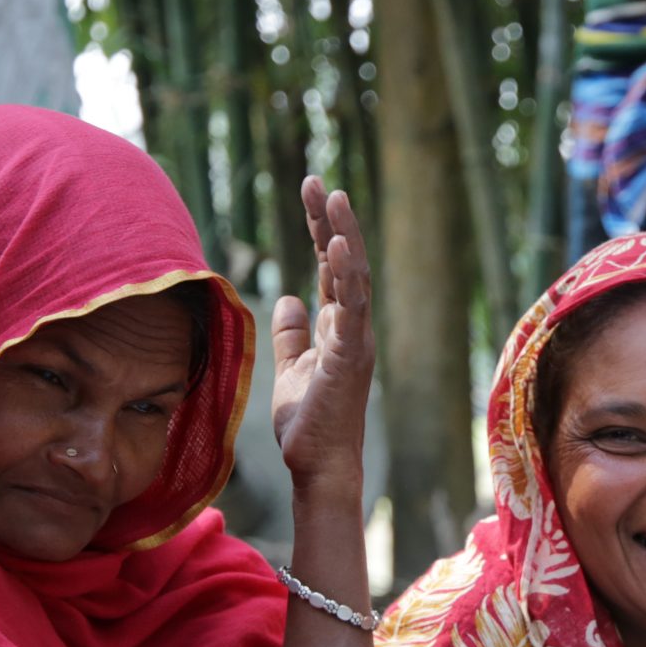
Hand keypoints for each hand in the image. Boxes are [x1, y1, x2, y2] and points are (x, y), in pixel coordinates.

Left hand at [272, 177, 373, 502]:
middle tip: (316, 181)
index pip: (330, 268)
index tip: (312, 193)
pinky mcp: (350, 358)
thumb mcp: (290, 369)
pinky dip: (346, 276)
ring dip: (344, 236)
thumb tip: (289, 298)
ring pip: (354, 278)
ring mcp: (355, 342)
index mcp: (339, 328)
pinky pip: (352, 309)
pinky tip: (336, 246)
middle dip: (331, 220)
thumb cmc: (308, 424)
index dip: (321, 229)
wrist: (318, 465)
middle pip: (344, 263)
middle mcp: (353, 328)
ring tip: (334, 198)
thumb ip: (292, 335)